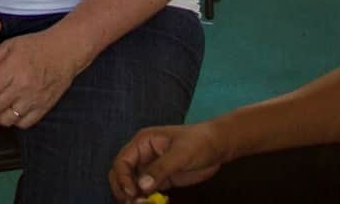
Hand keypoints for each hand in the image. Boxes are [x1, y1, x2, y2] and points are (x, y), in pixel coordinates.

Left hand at [0, 29, 87, 128]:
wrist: (65, 52)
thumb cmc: (35, 46)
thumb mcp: (8, 45)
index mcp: (13, 70)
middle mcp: (24, 87)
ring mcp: (34, 100)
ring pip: (6, 120)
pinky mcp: (44, 108)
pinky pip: (22, 124)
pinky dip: (12, 120)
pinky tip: (9, 110)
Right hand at [108, 123, 223, 202]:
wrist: (218, 146)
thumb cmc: (199, 142)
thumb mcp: (181, 153)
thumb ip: (161, 168)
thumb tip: (142, 186)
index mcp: (142, 142)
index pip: (122, 162)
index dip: (123, 178)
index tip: (132, 194)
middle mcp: (142, 155)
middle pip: (121, 174)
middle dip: (123, 190)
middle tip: (134, 203)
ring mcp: (151, 168)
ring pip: (133, 185)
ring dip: (133, 197)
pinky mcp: (161, 179)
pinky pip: (146, 191)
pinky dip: (145, 200)